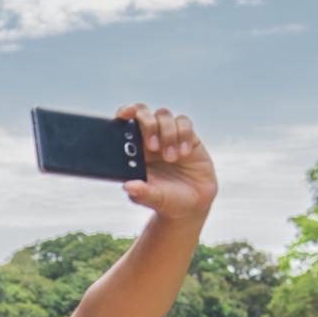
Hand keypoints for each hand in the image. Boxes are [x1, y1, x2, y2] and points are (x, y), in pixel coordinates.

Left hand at [117, 103, 215, 221]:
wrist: (192, 204)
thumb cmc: (167, 200)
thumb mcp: (154, 199)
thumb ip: (142, 193)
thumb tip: (128, 186)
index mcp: (134, 149)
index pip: (125, 123)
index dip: (124, 113)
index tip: (126, 114)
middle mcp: (149, 138)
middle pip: (144, 113)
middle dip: (148, 124)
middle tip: (152, 147)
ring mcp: (169, 135)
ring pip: (164, 116)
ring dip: (167, 134)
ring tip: (171, 158)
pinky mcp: (189, 136)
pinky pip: (184, 123)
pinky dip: (183, 135)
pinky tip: (184, 153)